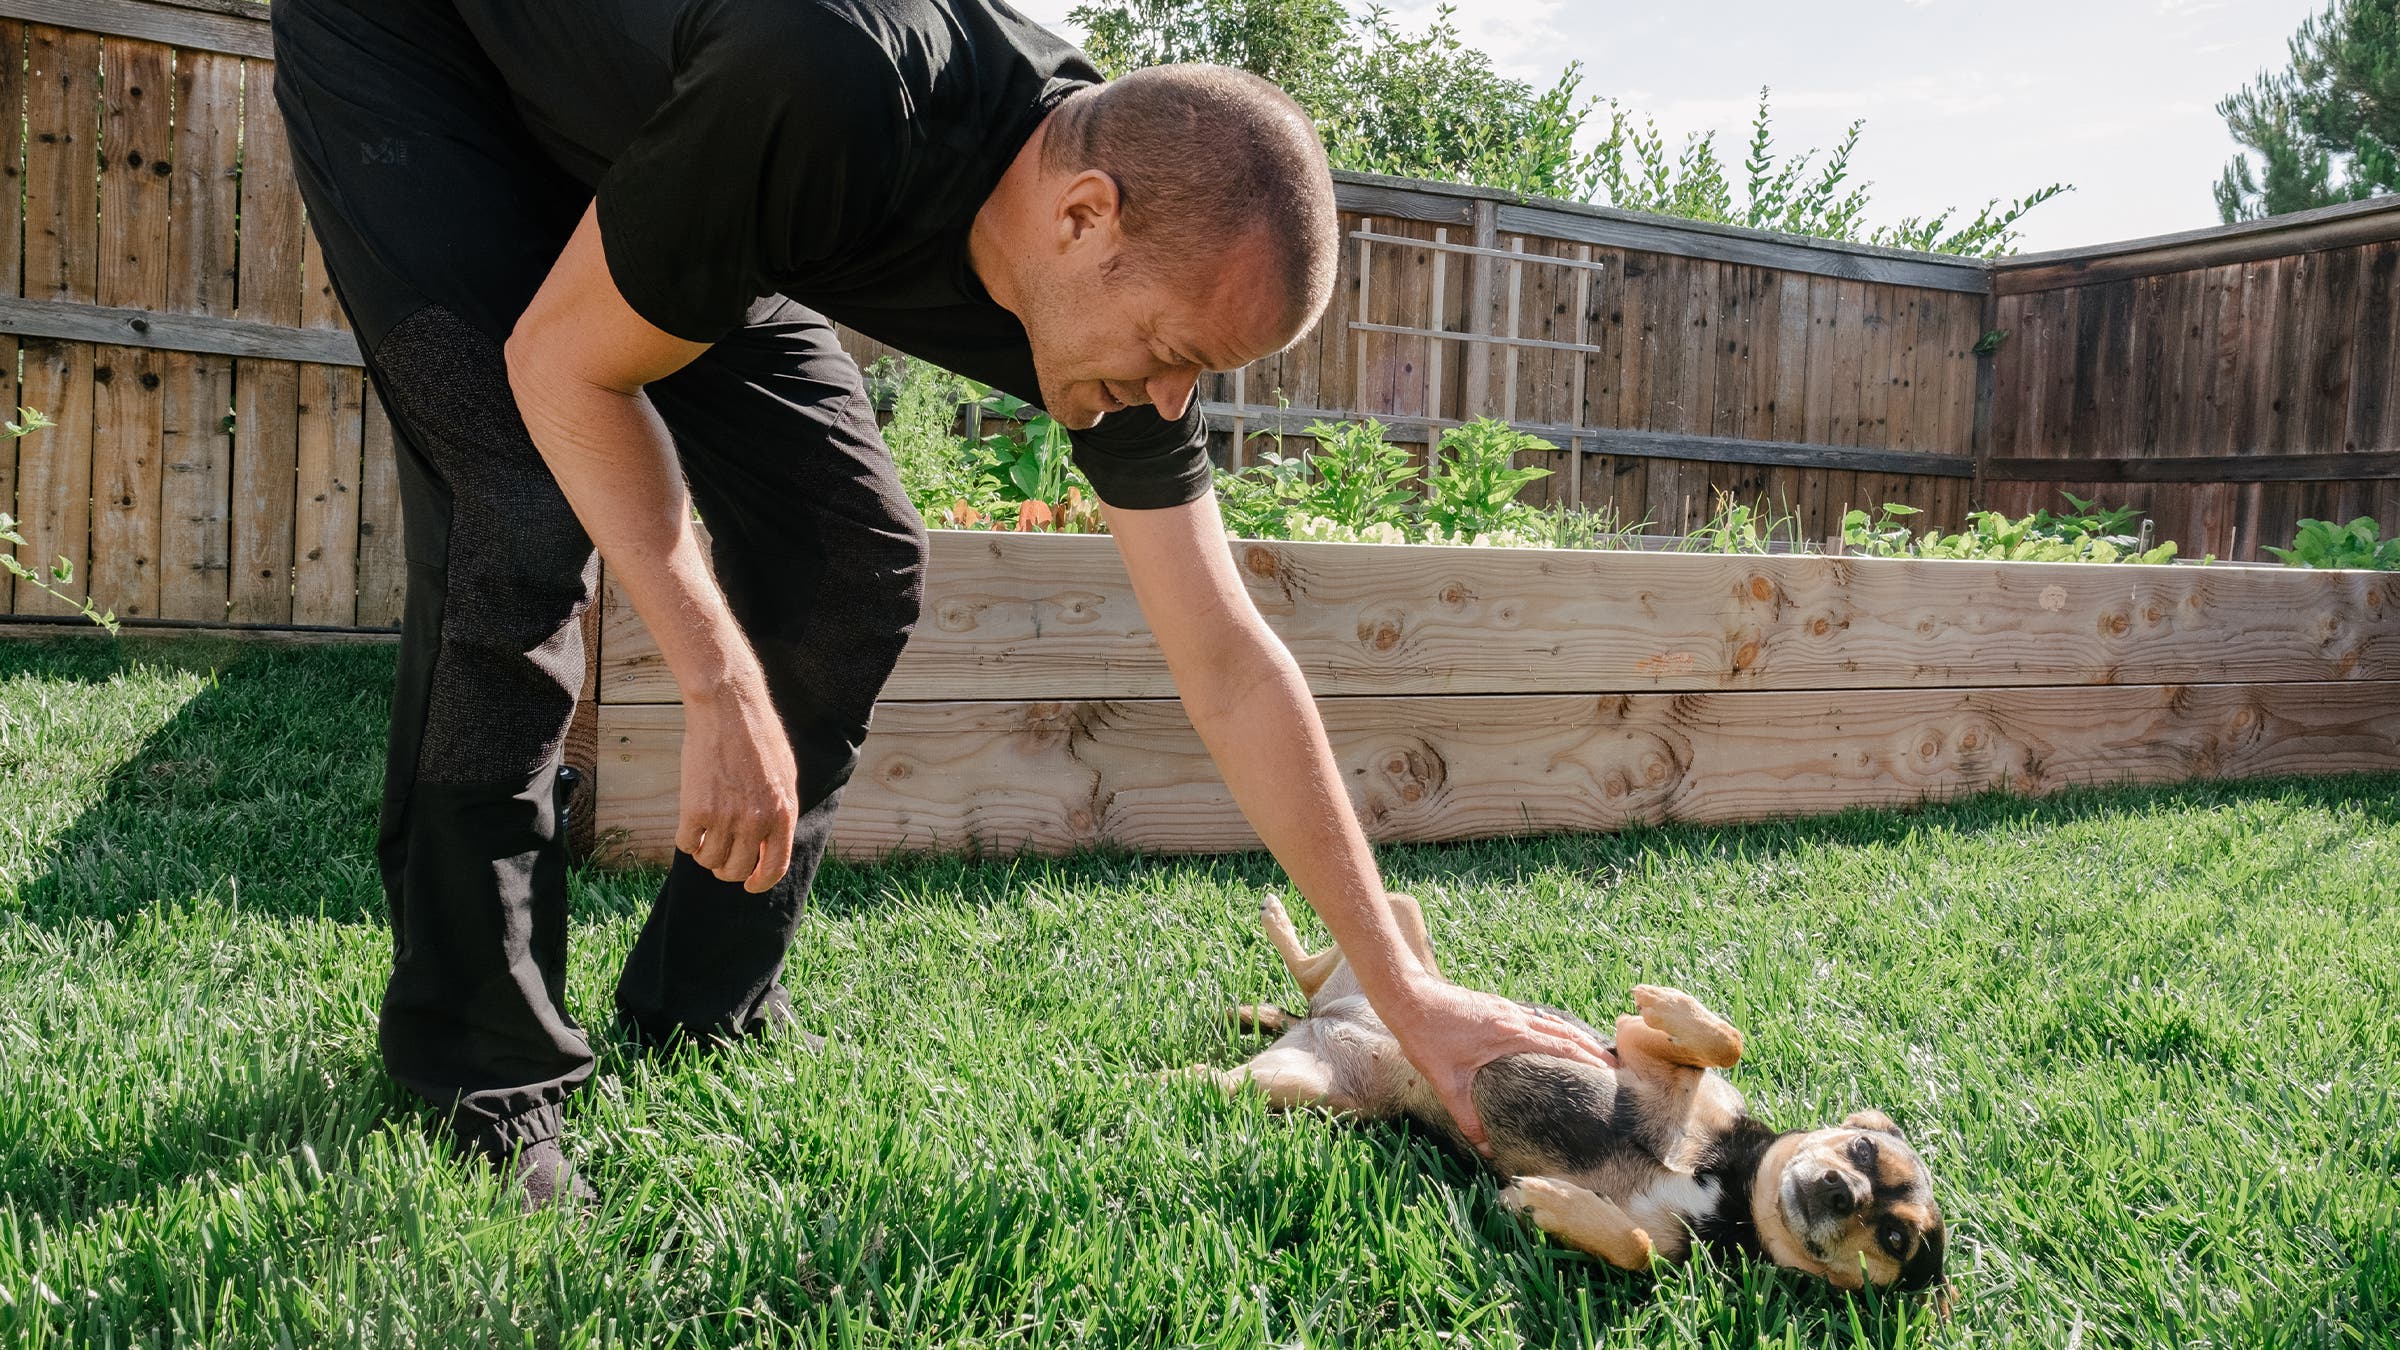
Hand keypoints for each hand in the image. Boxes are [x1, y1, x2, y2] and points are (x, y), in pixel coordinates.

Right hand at [677, 675, 797, 891]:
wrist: (729, 709)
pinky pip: (687, 844)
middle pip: (738, 869)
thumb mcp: (785, 775)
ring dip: (706, 854)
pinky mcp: (696, 809)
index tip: (749, 884)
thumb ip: (780, 810)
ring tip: (706, 835)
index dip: (760, 882)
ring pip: (710, 860)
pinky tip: (690, 825)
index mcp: (782, 814)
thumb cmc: (759, 737)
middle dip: (728, 868)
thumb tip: (771, 841)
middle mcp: (756, 822)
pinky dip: (687, 840)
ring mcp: (726, 817)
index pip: (774, 867)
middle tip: (720, 855)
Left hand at [1381, 976, 1618, 1157]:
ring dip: (1573, 1036)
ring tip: (1593, 1053)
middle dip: (1591, 1049)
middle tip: (1616, 1066)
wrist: (1407, 996)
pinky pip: (1534, 1017)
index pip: (1561, 1045)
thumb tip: (1485, 1150)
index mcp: (1510, 1034)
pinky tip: (1552, 1037)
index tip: (1612, 1072)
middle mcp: (1514, 1017)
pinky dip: (1552, 1027)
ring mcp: (1505, 1008)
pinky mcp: (1495, 1005)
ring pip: (1550, 1022)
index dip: (1588, 1059)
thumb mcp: (1447, 1082)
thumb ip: (1467, 1117)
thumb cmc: (1425, 1036)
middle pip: (1564, 1032)